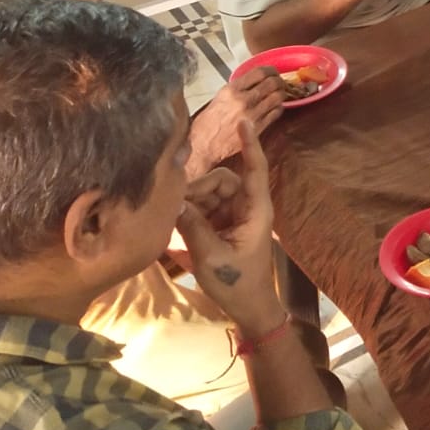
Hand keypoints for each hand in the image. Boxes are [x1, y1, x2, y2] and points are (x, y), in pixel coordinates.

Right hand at [175, 121, 283, 337]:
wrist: (249, 308)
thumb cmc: (237, 283)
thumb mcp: (211, 256)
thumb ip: (193, 227)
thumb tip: (174, 201)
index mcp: (255, 210)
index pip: (254, 169)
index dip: (250, 144)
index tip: (243, 121)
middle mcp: (247, 207)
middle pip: (222, 180)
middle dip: (199, 190)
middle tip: (177, 210)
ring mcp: (236, 216)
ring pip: (210, 194)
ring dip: (192, 204)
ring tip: (176, 223)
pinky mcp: (225, 226)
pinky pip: (206, 209)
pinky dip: (192, 214)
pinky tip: (176, 227)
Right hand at [187, 69, 285, 175]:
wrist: (203, 146)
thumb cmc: (206, 124)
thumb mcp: (218, 98)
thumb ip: (236, 88)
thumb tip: (253, 81)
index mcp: (231, 90)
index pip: (259, 72)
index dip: (271, 70)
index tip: (273, 72)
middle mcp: (242, 100)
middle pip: (271, 83)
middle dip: (279, 81)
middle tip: (280, 82)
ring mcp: (251, 114)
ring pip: (277, 97)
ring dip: (282, 93)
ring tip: (280, 93)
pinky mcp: (257, 128)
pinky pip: (275, 113)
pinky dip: (278, 107)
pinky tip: (275, 107)